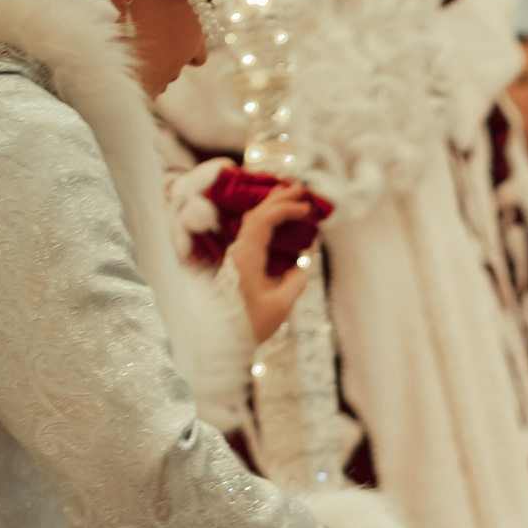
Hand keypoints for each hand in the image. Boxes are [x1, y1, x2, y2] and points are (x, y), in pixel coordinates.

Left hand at [227, 182, 320, 345]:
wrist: (221, 339)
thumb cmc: (249, 324)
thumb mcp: (279, 306)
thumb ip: (294, 283)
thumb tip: (299, 268)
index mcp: (247, 256)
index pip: (265, 220)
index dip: (286, 208)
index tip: (306, 207)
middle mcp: (238, 251)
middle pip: (257, 215)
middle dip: (278, 199)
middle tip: (299, 188)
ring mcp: (235, 257)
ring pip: (252, 223)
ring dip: (271, 208)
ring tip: (288, 198)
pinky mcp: (236, 265)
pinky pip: (251, 235)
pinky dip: (266, 223)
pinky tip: (275, 224)